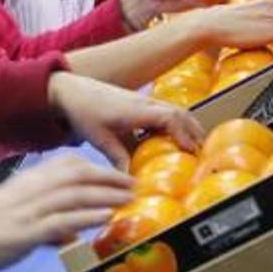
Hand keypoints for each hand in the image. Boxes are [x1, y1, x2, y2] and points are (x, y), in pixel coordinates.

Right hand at [0, 156, 133, 271]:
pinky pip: (63, 220)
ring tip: (130, 199)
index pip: (69, 165)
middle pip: (79, 176)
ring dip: (107, 195)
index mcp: (31, 181)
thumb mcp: (18, 213)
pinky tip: (106, 216)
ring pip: (76, 195)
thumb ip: (46, 218)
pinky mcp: (28, 230)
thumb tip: (69, 231)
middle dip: (110, 178)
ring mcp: (31, 209)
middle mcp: (34, 189)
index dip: (98, 167)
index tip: (119, 174)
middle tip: (135, 185)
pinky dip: (87, 216)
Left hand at [48, 72, 204, 168]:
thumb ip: (118, 158)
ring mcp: (144, 100)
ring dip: (186, 126)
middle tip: (201, 152)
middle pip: (179, 113)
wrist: (71, 91)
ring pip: (174, 110)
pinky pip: (165, 110)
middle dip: (193, 131)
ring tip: (194, 146)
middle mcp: (144, 102)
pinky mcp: (140, 102)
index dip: (183, 133)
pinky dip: (175, 123)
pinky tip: (173, 138)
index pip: (170, 117)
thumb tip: (130, 180)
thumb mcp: (100, 139)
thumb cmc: (84, 111)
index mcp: (136, 110)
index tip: (190, 150)